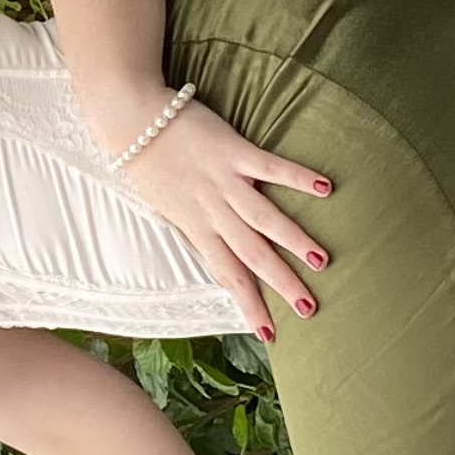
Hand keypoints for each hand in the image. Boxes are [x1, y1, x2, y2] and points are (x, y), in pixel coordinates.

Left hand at [103, 93, 332, 337]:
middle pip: (251, 255)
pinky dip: (297, 178)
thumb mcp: (167, 206)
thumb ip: (195, 225)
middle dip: (281, 284)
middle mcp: (212, 211)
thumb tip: (216, 247)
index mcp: (196, 228)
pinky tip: (325, 188)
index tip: (270, 335)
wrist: (129, 119)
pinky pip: (270, 166)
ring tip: (321, 261)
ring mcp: (224, 182)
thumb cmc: (148, 162)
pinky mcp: (233, 150)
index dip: (249, 305)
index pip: (227, 275)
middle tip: (309, 309)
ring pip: (263, 219)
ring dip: (293, 241)